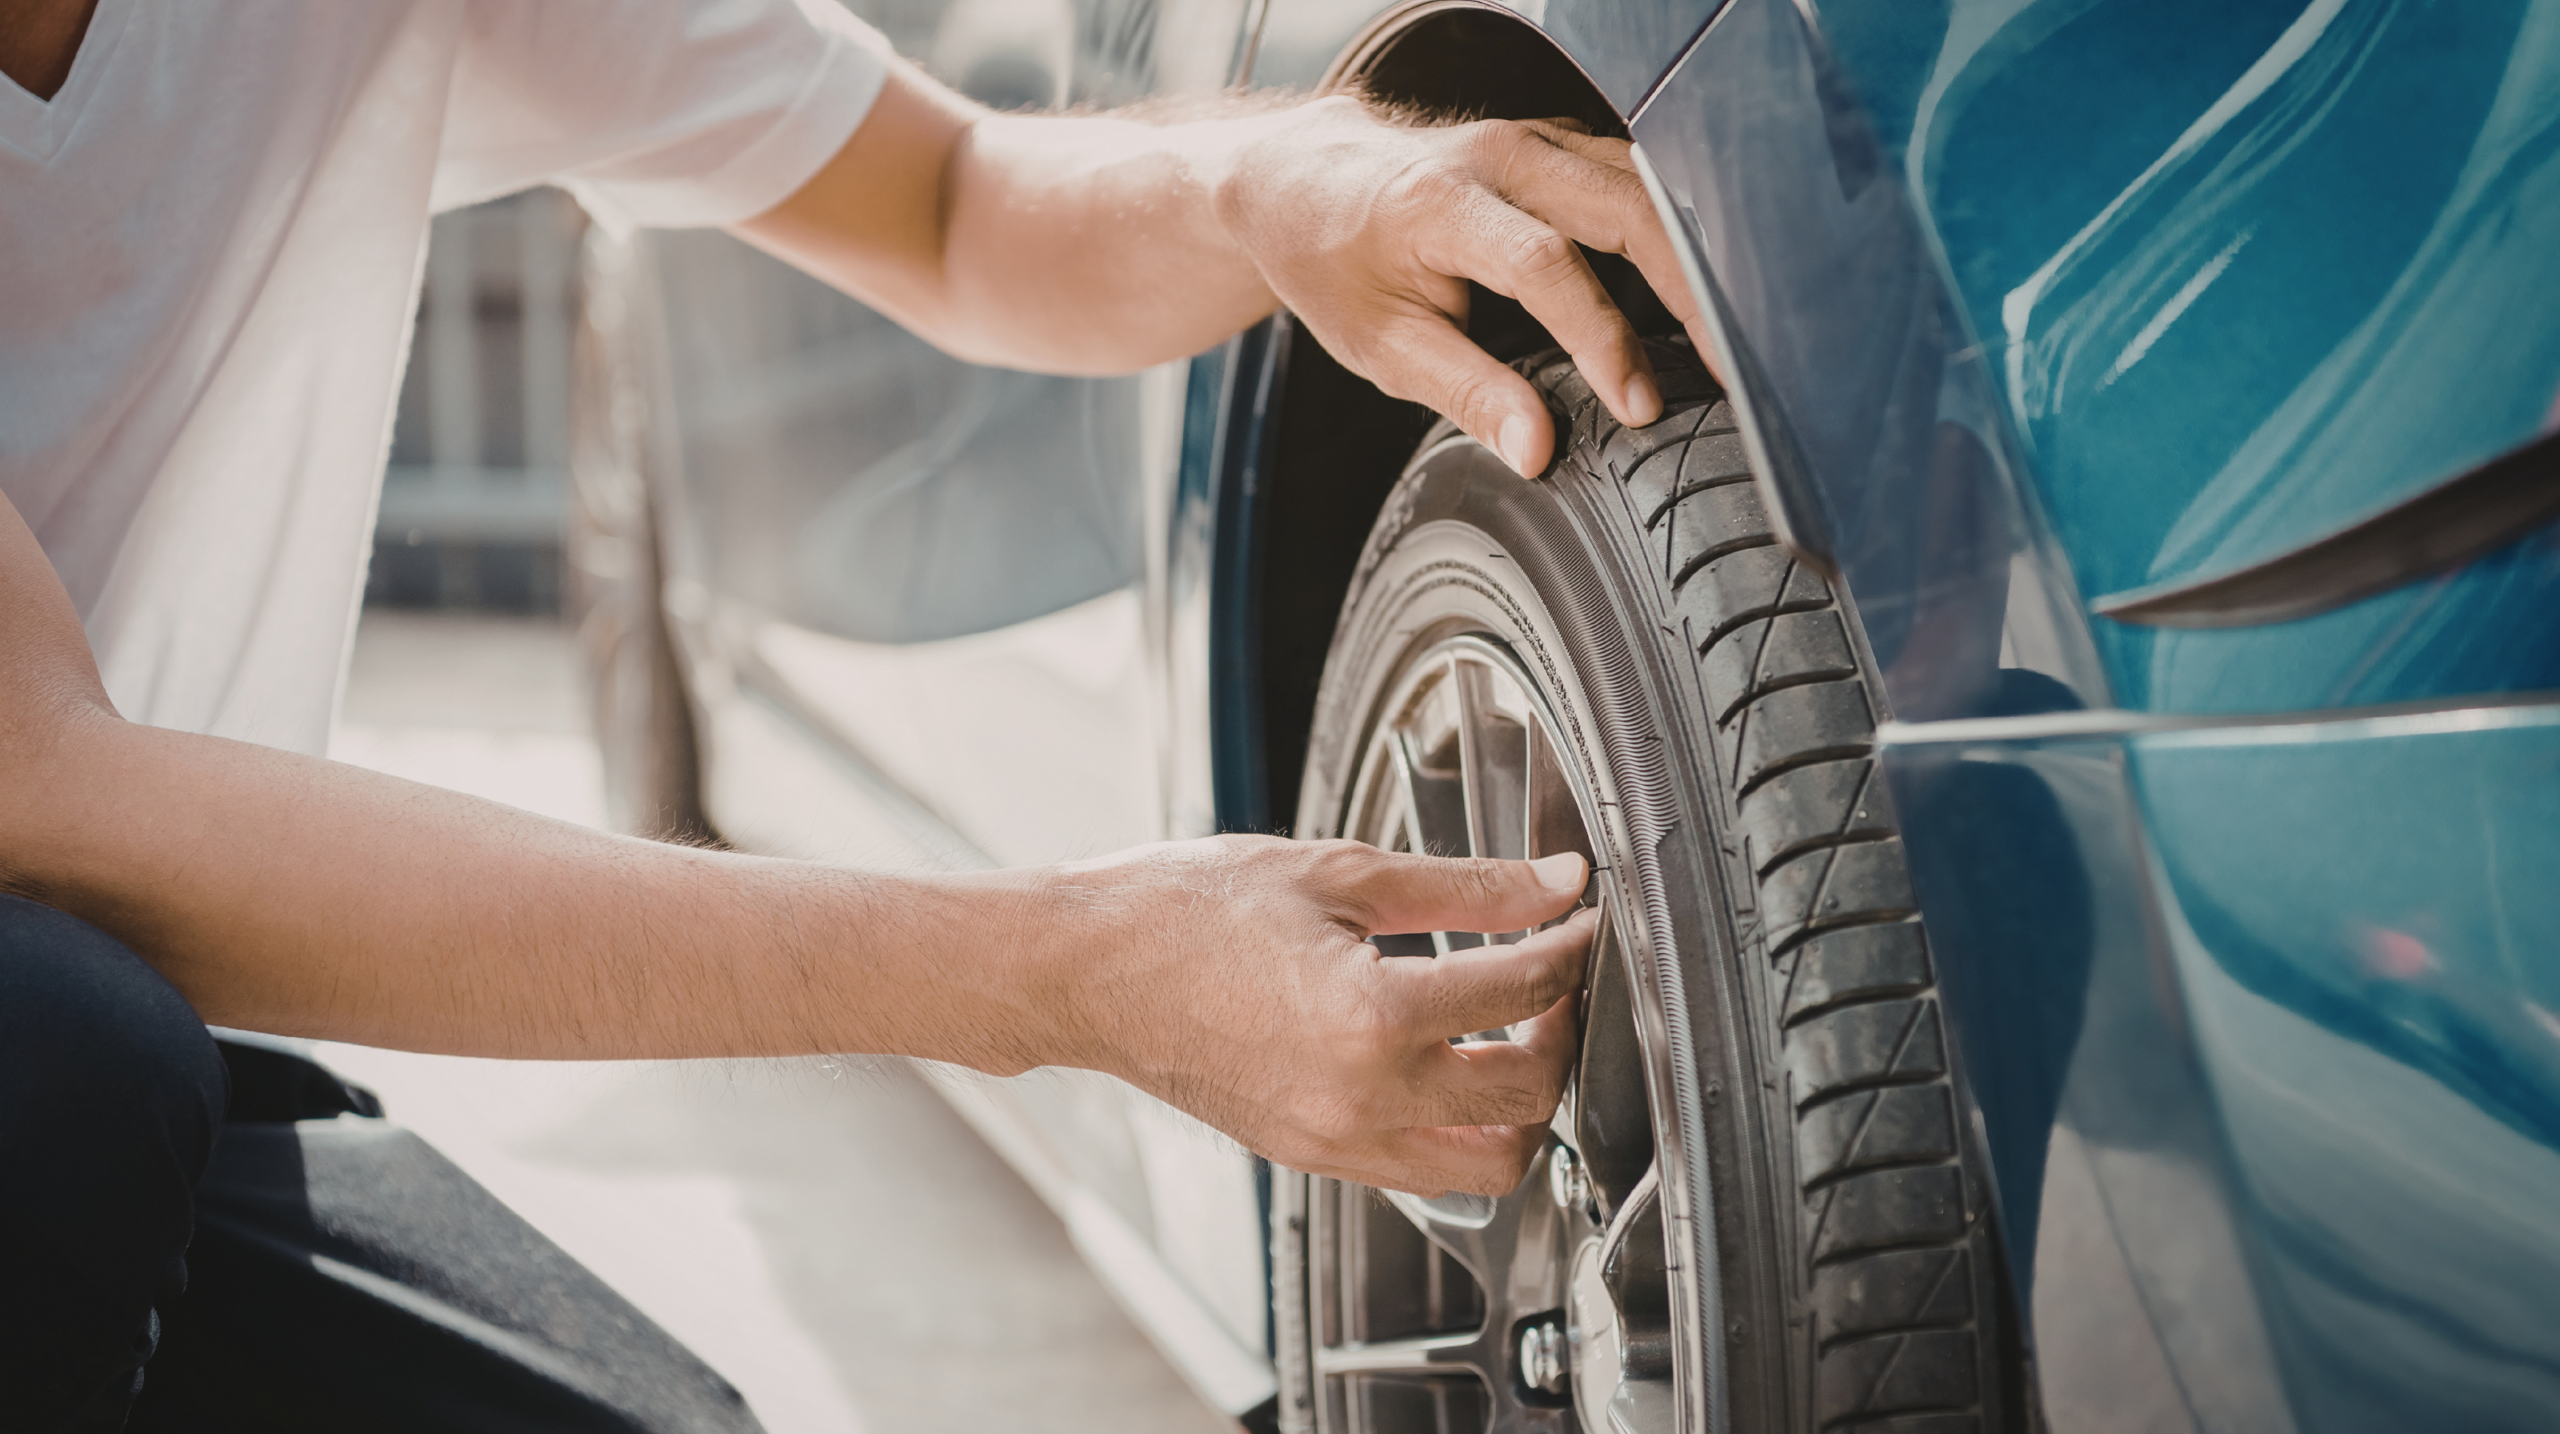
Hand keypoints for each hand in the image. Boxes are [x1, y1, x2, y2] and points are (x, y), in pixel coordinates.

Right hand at [1045, 836, 1597, 1195]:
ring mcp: (1337, 1140)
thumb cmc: (1182, 911)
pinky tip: (1449, 1068)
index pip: (1525, 990)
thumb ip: (1465, 886)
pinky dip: (1460, 1131)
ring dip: (1524, 1106)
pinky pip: (1424, 1173)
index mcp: (1371, 1015)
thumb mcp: (1337, 872)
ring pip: (1490, 1166)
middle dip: (1563, 1032)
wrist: (1084, 970)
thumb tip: (1554, 883)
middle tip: (1554, 979)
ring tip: (1513, 1037)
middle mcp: (1362, 1097)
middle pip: (1529, 1094)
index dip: (1571, 944)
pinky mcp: (1314, 1158)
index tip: (1579, 917)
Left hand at [1214, 97, 1712, 476]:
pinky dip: (1672, 233)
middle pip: (1624, 209)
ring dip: (1694, 262)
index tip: (1637, 405)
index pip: (1545, 266)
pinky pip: (1634, 179)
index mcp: (1441, 202)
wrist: (1302, 177)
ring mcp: (1533, 140)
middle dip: (1686, 295)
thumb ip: (1464, 393)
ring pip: (1644, 186)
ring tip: (1727, 341)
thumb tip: (1537, 450)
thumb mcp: (1379, 345)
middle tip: (1727, 374)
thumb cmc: (1332, 260)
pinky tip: (1697, 291)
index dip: (1601, 339)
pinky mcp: (1555, 144)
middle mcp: (1498, 156)